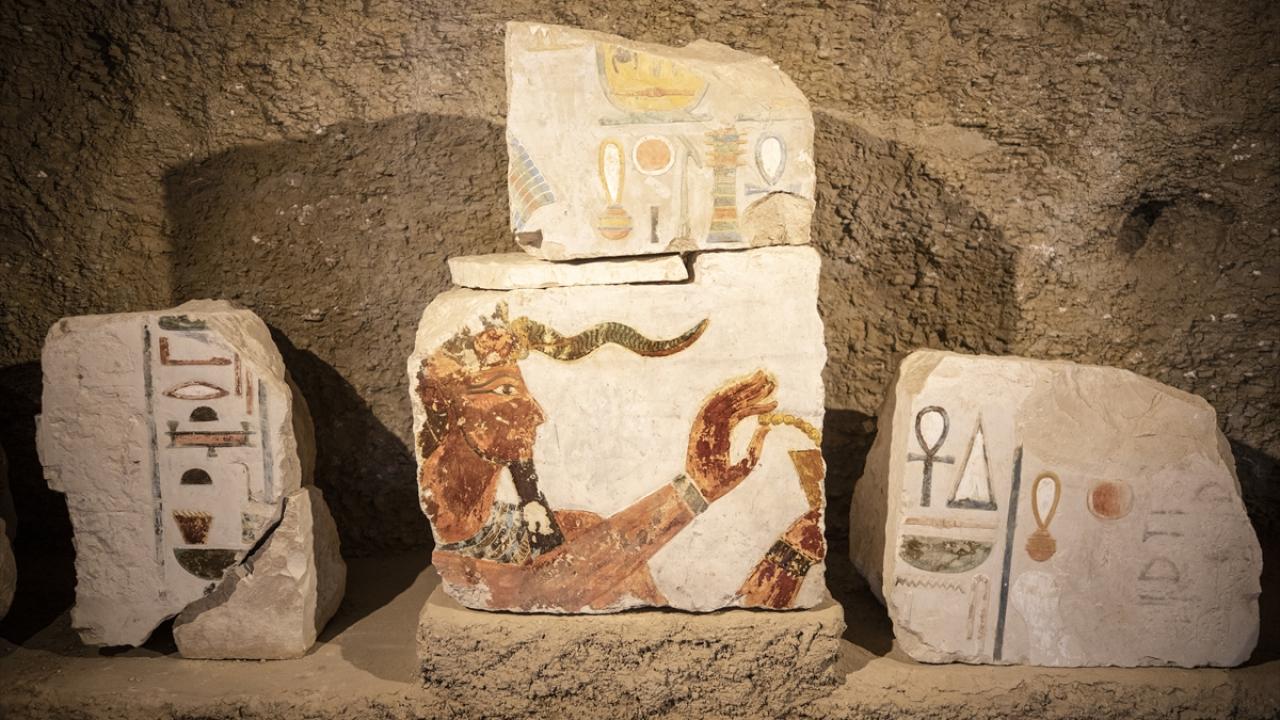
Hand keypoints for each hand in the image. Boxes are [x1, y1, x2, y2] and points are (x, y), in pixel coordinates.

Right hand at [686, 370, 777, 501]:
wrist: (702, 492)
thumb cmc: (722, 482)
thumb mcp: (746, 464)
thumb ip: (756, 446)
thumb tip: (768, 426)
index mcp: (724, 432)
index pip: (742, 410)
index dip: (758, 400)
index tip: (775, 393)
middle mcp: (716, 424)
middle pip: (735, 400)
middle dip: (753, 387)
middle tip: (771, 377)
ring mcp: (707, 424)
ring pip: (726, 399)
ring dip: (742, 387)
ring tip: (761, 379)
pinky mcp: (698, 426)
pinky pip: (711, 405)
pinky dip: (723, 394)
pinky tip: (739, 386)